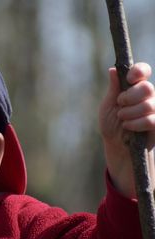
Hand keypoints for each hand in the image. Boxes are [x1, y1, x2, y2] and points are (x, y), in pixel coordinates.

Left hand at [99, 62, 154, 197]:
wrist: (116, 149)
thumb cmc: (111, 127)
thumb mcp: (108, 107)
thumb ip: (113, 89)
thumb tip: (113, 69)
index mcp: (134, 89)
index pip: (143, 71)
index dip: (139, 71)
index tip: (129, 78)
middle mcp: (148, 97)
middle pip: (147, 87)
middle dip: (130, 97)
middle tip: (120, 105)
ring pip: (149, 104)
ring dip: (129, 113)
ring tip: (123, 120)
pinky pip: (151, 120)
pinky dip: (135, 124)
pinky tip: (128, 128)